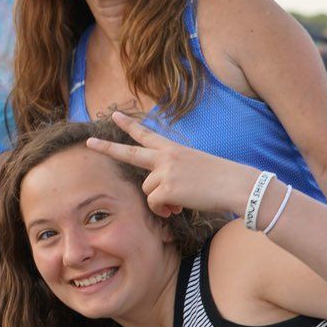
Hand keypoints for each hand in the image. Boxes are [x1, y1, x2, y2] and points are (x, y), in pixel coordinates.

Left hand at [85, 112, 251, 216]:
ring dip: (160, 200)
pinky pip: (154, 204)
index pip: (147, 134)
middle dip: (107, 148)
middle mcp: (166, 157)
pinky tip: (177, 209)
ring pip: (147, 190)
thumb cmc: (222, 180)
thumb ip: (173, 179)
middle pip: (129, 153)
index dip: (129, 126)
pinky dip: (163, 211)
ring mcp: (165, 171)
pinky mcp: (167, 188)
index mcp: (173, 149)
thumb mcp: (195, 170)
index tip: (113, 116)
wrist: (238, 185)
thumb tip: (162, 201)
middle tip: (89, 142)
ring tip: (179, 202)